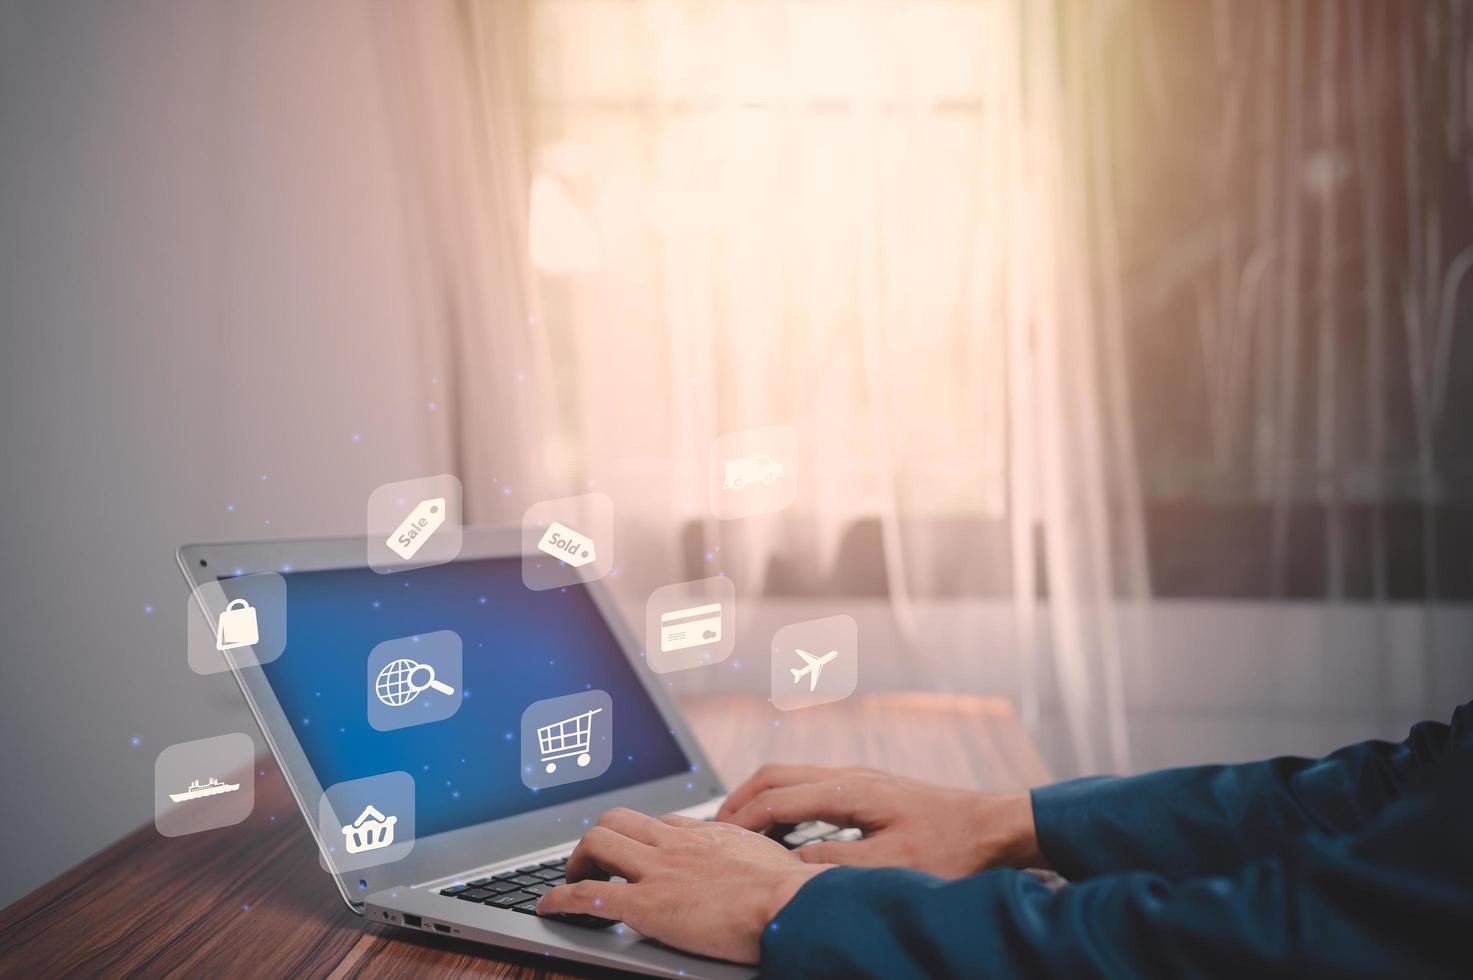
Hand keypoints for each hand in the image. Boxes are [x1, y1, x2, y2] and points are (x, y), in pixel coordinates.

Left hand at [537, 807, 830, 963]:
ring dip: (575, 862)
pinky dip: (560, 898)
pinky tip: (549, 906)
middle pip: (617, 821)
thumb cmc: (793, 888)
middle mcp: (675, 844)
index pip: (658, 822)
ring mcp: (658, 871)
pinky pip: (590, 895)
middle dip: (596, 840)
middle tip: (591, 863)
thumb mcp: (771, 857)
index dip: (639, 837)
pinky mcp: (646, 905)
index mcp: (705, 833)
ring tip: (569, 880)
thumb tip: (761, 863)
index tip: (634, 850)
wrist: (792, 904)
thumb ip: (751, 855)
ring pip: (597, 844)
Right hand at [716, 765, 1043, 876]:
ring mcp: (859, 778)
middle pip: (777, 775)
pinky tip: (783, 825)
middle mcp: (850, 775)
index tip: (716, 838)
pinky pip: (811, 785)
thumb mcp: (891, 865)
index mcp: (850, 790)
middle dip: (741, 798)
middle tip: (714, 826)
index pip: (778, 798)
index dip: (743, 818)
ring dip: (761, 797)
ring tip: (739, 826)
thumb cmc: (951, 847)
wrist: (995, 826)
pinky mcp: (869, 788)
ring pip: (793, 776)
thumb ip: (836, 864)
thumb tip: (789, 865)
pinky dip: (784, 800)